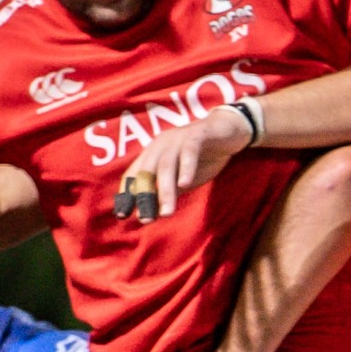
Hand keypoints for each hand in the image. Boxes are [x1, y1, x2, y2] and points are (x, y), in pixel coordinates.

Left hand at [124, 106, 252, 220]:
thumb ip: (167, 193)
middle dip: (144, 196)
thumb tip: (151, 215)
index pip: (133, 174)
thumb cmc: (201, 158)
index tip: (123, 215)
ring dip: (166, 190)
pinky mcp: (197, 136)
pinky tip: (185, 184)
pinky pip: (189, 152)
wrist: (227, 132)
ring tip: (167, 212)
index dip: (127, 194)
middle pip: (146, 171)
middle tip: (145, 219)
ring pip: (167, 165)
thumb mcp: (181, 180)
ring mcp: (178, 139)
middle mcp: (161, 145)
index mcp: (152, 154)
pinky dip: (186, 168)